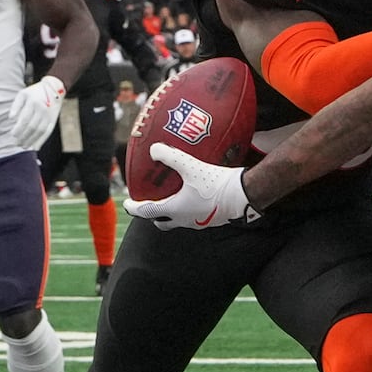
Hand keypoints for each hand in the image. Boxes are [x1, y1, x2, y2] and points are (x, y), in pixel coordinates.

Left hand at [7, 75, 65, 150]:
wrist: (54, 89)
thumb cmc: (34, 92)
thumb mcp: (23, 94)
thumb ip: (16, 105)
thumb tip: (11, 118)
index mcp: (33, 102)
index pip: (25, 119)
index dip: (19, 128)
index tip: (13, 135)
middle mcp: (43, 110)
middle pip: (33, 127)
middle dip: (24, 137)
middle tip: (16, 144)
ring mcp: (49, 116)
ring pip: (40, 131)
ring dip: (32, 141)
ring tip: (24, 146)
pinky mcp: (53, 120)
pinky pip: (48, 132)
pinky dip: (41, 141)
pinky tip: (35, 147)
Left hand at [124, 143, 260, 229]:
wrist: (244, 196)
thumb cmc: (216, 184)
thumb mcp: (191, 166)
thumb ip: (170, 157)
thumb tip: (153, 149)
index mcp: (175, 210)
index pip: (147, 212)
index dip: (134, 207)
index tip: (127, 203)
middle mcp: (184, 220)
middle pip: (162, 222)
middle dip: (153, 214)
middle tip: (150, 202)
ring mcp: (198, 222)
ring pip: (178, 220)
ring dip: (171, 212)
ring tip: (172, 197)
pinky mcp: (211, 219)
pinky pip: (193, 216)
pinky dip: (187, 208)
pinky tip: (193, 195)